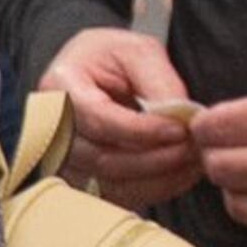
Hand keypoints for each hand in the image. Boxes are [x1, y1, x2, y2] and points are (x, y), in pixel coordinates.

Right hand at [34, 26, 204, 209]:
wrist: (90, 72)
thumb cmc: (108, 57)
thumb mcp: (136, 51)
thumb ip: (159, 81)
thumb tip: (182, 118)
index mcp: (59, 86)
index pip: (98, 119)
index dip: (142, 130)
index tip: (179, 130)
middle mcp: (51, 128)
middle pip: (104, 158)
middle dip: (156, 158)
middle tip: (194, 147)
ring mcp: (62, 159)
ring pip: (113, 183)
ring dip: (159, 177)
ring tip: (192, 160)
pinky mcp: (80, 179)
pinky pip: (118, 196)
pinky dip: (153, 189)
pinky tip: (178, 173)